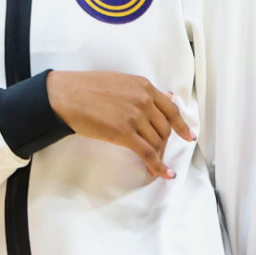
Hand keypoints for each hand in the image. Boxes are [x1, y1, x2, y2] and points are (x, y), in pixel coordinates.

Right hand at [47, 71, 194, 178]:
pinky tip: (162, 173)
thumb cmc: (87, 88)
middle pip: (164, 128)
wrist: (67, 95)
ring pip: (157, 141)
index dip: (182, 125)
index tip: (188, 135)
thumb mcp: (121, 81)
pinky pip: (147, 152)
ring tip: (155, 165)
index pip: (171, 109)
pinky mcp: (124, 133)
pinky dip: (158, 165)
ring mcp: (135, 117)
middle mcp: (143, 100)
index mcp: (144, 87)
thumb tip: (166, 96)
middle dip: (164, 144)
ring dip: (158, 156)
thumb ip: (143, 91)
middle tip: (160, 153)